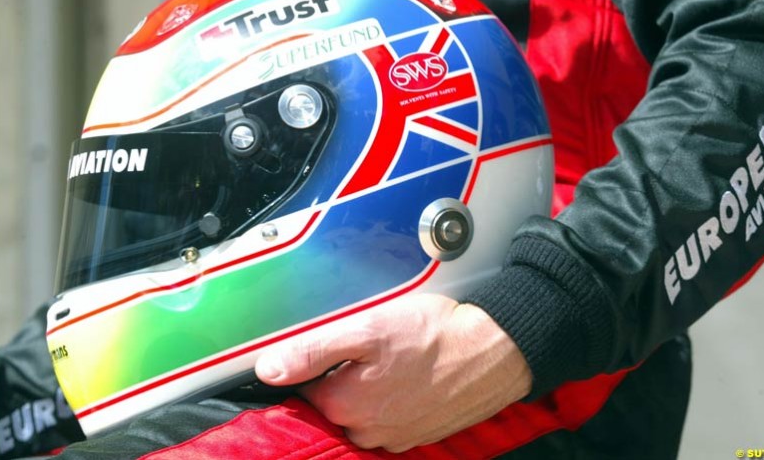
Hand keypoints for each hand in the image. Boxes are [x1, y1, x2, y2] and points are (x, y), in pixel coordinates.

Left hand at [255, 293, 531, 451]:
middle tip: (368, 346)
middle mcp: (366, 429)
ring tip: (393, 359)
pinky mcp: (419, 434)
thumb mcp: (366, 328)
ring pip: (363, 412)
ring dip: (369, 389)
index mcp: (344, 403)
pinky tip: (410, 376)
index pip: (304, 387)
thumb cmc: (435, 335)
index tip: (333, 343)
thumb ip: (313, 349)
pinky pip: (391, 419)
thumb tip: (268, 369)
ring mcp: (395, 436)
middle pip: (332, 403)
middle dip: (341, 377)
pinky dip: (394, 399)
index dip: (314, 361)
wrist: (495, 351)